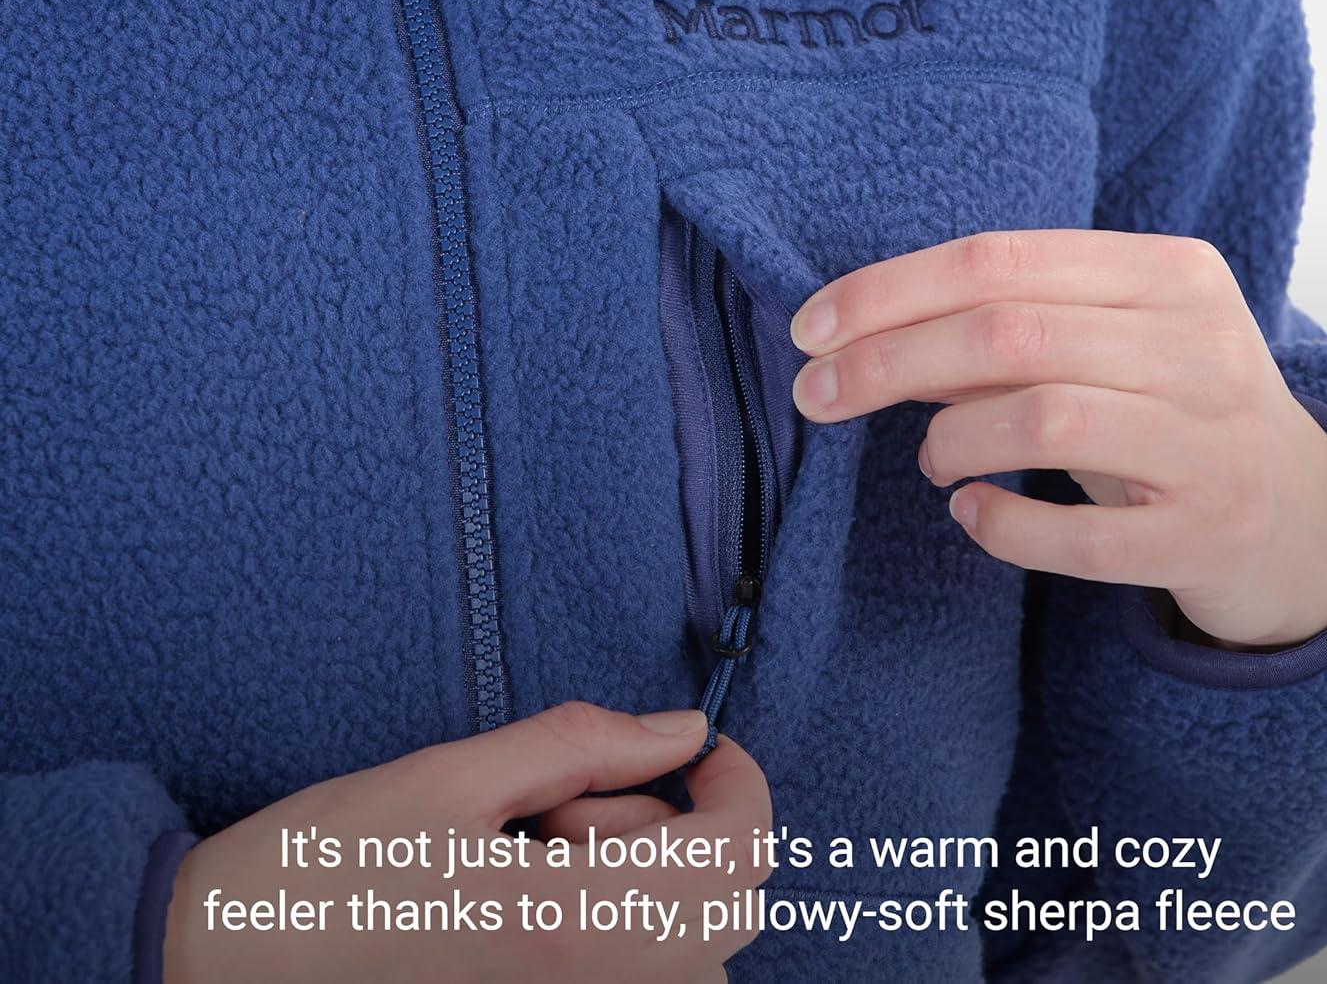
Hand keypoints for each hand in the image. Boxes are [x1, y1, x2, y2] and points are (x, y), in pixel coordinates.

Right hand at [165, 703, 769, 983]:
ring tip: (533, 855)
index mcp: (575, 929)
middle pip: (726, 901)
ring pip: (689, 944)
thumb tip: (682, 730)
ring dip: (643, 878)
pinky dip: (621, 921)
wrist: (224, 974)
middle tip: (563, 804)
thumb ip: (582, 746)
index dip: (741, 782)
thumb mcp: (451, 780)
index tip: (696, 746)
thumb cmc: (322, 877)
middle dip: (671, 828)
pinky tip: (536, 898)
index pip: (738, 855)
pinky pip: (641, 974)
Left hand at [788, 230, 1326, 648]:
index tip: (811, 329)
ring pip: (1042, 418)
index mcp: (1170, 272)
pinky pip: (1081, 538)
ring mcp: (1215, 443)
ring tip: (930, 456)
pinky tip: (972, 513)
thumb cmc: (1166, 404)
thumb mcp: (1104, 342)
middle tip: (817, 393)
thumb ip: (1006, 325)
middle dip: (886, 361)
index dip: (888, 291)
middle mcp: (1203, 345)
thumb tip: (859, 331)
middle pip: (1006, 333)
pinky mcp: (1210, 535)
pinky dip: (1003, 526)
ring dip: (950, 437)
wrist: (1299, 512)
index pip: (998, 259)